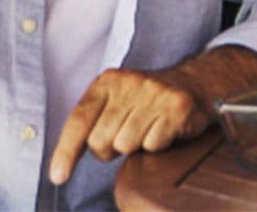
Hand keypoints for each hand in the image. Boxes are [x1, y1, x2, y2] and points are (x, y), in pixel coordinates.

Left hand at [48, 66, 210, 184]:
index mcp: (109, 80)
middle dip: (110, 148)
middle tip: (127, 134)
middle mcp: (132, 82)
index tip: (58, 176)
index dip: (66, 152)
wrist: (198, 83)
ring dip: (135, 146)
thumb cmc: (148, 100)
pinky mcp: (177, 107)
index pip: (79, 120)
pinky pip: (152, 145)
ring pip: (126, 145)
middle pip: (100, 140)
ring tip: (147, 130)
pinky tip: (164, 129)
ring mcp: (156, 93)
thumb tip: (60, 166)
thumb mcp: (115, 101)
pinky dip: (157, 145)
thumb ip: (90, 123)